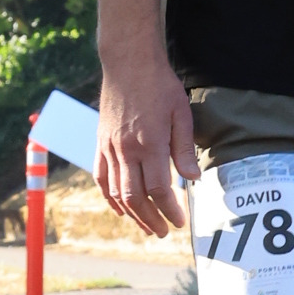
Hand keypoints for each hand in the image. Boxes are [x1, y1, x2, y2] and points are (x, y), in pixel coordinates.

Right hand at [96, 54, 197, 238]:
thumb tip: (193, 179)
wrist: (128, 62)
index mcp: (149, 143)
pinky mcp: (100, 143)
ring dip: (132, 214)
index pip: (159, 189)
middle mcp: (126, 150)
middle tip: (164, 231)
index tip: (180, 221)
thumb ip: (184, 149)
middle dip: (151, 219)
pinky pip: (101, 177)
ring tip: (147, 226)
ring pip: (116, 192)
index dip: (169, 209)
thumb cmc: (160, 85)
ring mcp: (110, 147)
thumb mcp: (181, 114)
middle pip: (135, 197)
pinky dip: (109, 197)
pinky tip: (120, 209)